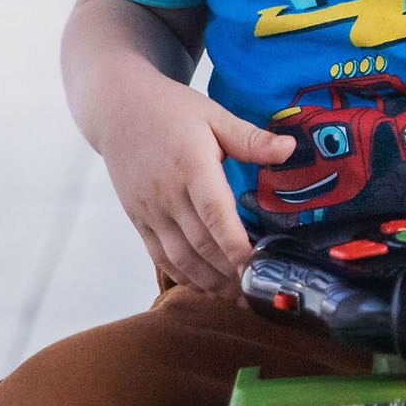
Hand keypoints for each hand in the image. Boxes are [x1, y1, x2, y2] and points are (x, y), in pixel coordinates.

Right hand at [93, 73, 293, 295]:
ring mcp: (149, 208)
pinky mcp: (137, 217)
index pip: (214, 212)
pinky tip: (205, 286)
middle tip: (257, 292)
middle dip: (229, 273)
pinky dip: (183, 275)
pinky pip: (159, 255)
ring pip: (179, 257)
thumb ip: (251, 138)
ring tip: (235, 297)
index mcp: (190, 164)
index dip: (235, 244)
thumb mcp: (213, 114)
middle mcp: (167, 192)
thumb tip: (289, 148)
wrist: (116, 108)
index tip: (257, 266)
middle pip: (199, 243)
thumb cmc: (170, 110)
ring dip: (208, 282)